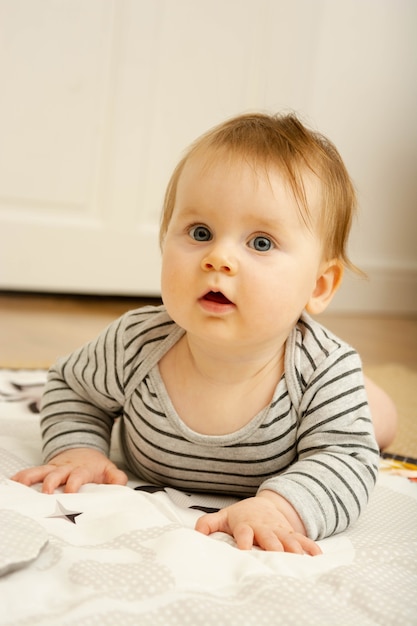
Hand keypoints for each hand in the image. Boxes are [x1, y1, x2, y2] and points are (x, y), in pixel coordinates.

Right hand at [11, 448, 127, 493]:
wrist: (84, 453)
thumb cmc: (95, 467)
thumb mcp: (109, 471)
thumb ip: (117, 479)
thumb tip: (121, 488)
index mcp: (82, 470)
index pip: (78, 476)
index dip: (74, 484)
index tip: (70, 493)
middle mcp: (65, 469)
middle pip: (56, 474)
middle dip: (49, 483)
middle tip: (44, 494)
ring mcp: (53, 470)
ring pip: (39, 472)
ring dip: (30, 478)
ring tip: (19, 486)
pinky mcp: (45, 472)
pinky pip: (30, 473)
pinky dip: (21, 477)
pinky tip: (13, 483)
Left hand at [195, 494, 321, 554]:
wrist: (264, 506)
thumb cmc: (241, 516)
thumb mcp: (223, 517)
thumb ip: (208, 523)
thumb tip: (196, 533)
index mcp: (246, 524)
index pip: (244, 531)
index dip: (244, 539)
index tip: (244, 549)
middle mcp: (263, 528)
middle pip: (269, 537)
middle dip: (272, 545)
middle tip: (276, 554)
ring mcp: (278, 530)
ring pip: (287, 539)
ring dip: (293, 548)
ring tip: (298, 557)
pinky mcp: (290, 533)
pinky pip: (302, 539)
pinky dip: (310, 547)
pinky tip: (317, 556)